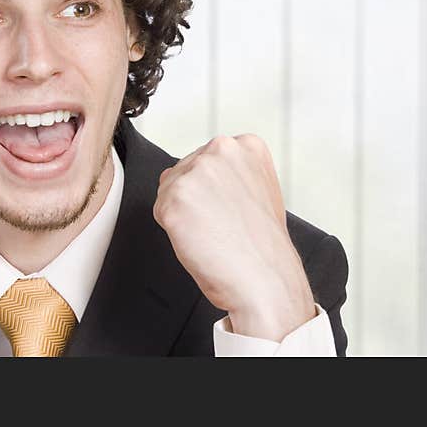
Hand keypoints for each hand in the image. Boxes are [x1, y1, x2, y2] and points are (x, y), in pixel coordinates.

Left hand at [153, 134, 314, 341]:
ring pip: (168, 190)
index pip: (205, 160)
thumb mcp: (258, 190)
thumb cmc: (264, 247)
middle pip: (183, 171)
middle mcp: (220, 150)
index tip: (231, 208)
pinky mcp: (174, 197)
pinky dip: (174, 231)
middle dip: (194, 199)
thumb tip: (196, 172)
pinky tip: (200, 239)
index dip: (213, 190)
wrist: (266, 281)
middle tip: (222, 224)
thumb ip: (230, 172)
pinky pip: (160, 211)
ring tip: (213, 232)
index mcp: (245, 145)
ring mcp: (196, 172)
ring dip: (183, 214)